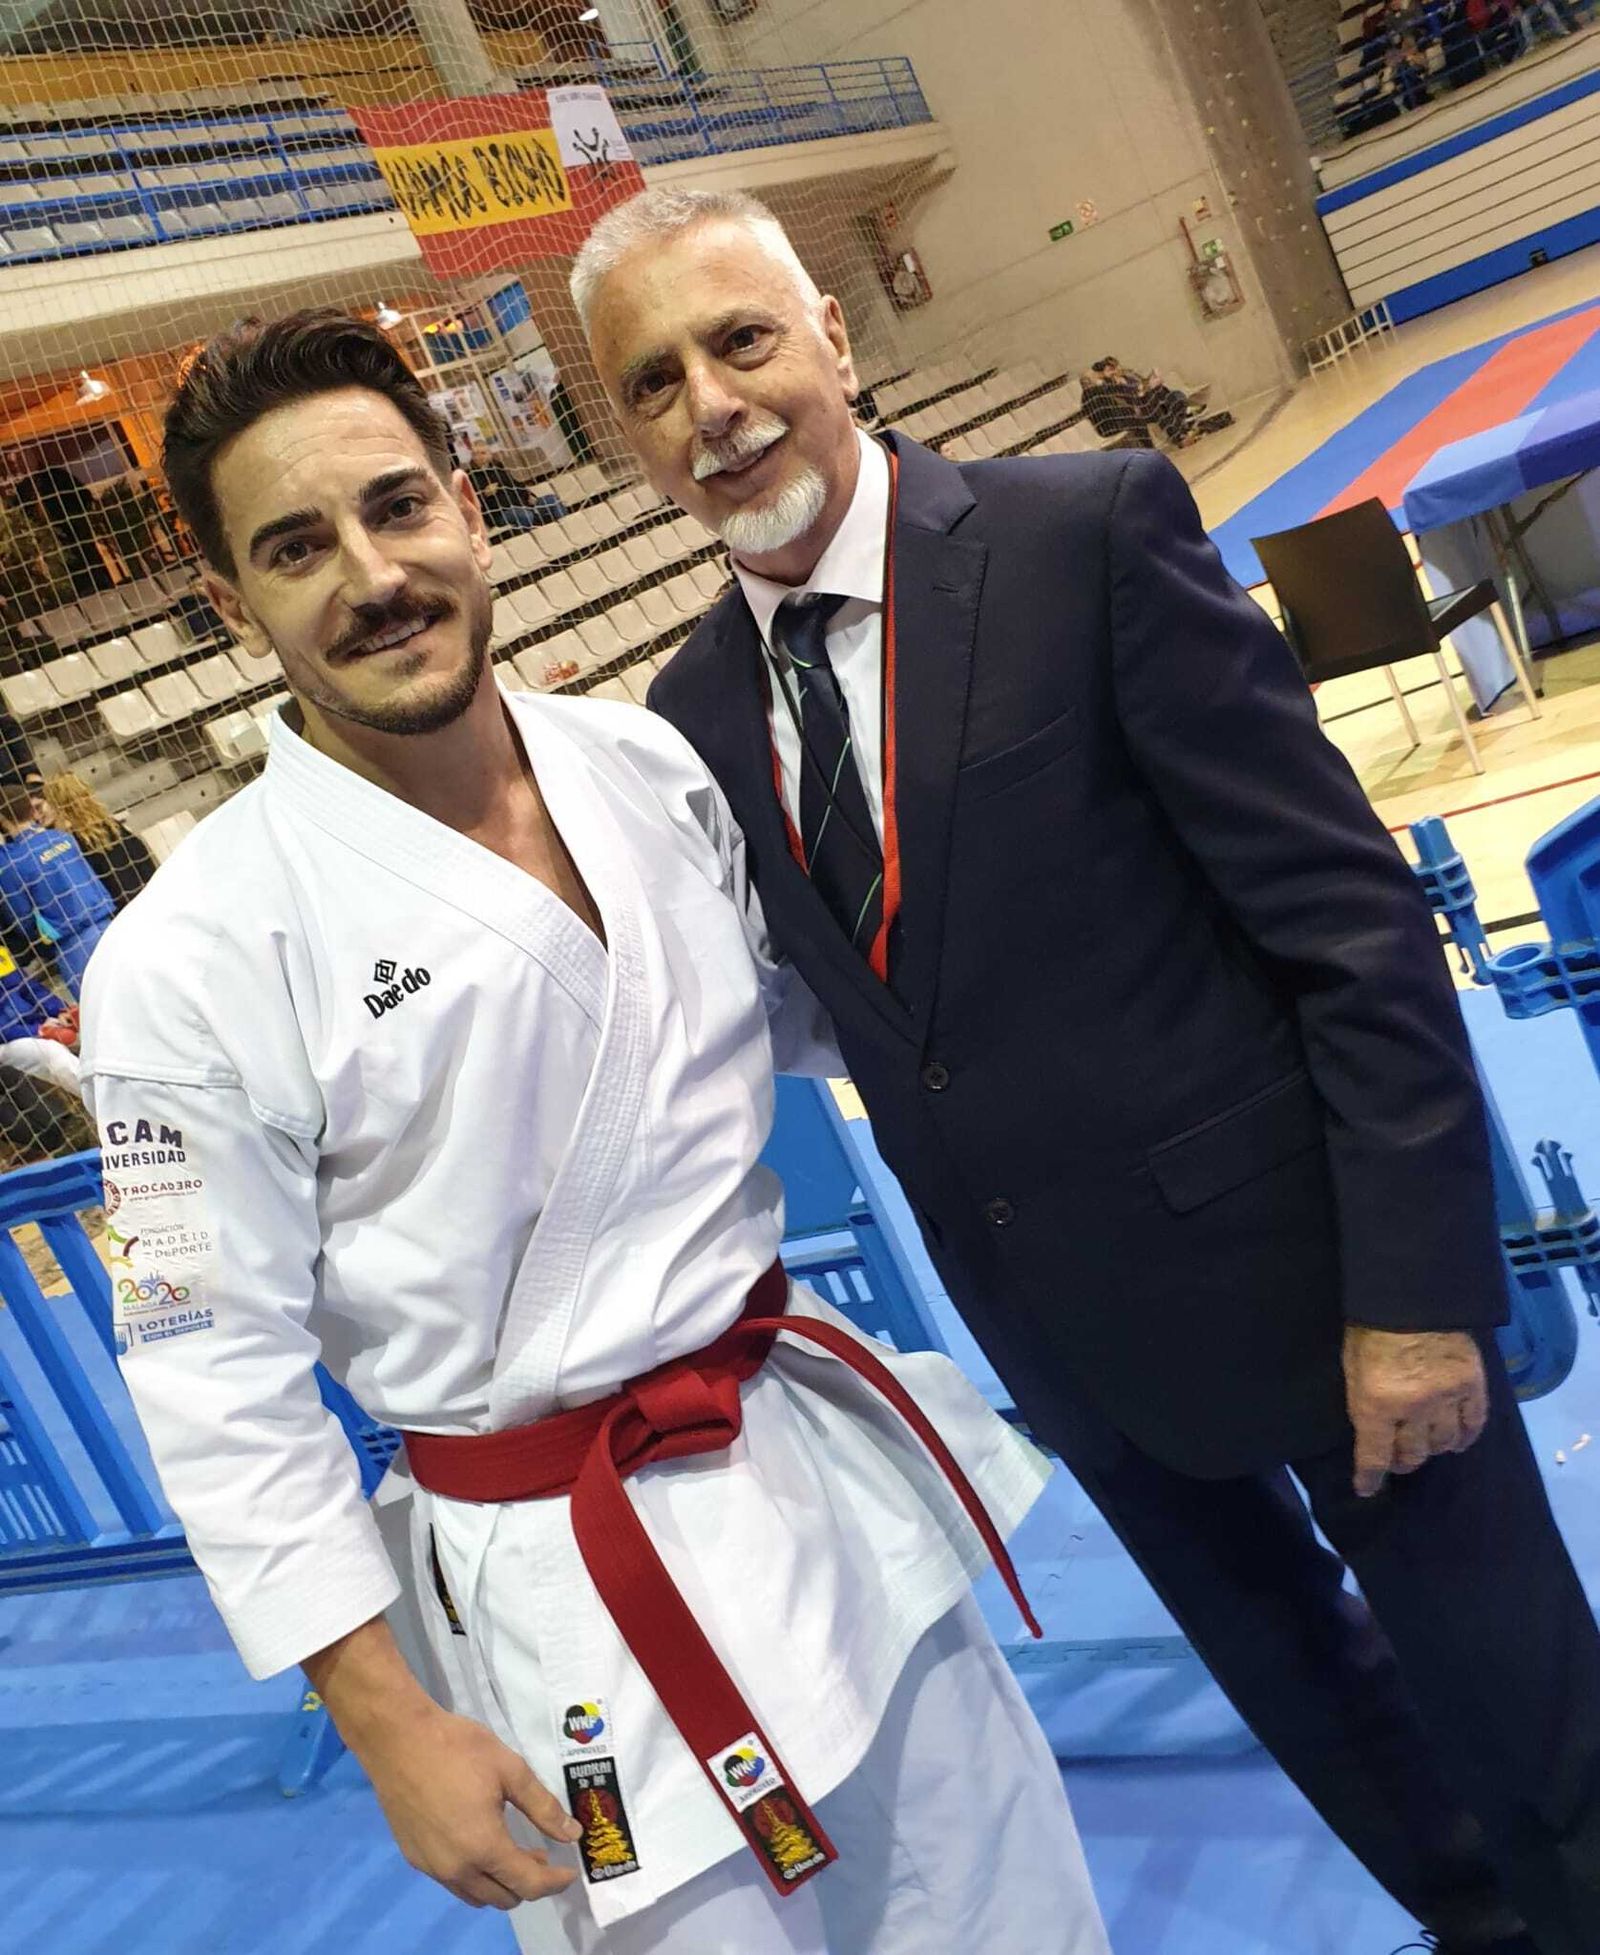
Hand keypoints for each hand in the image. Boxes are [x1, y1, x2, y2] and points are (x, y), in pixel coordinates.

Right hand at [357, 1700, 581, 1910]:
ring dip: (500, 1883)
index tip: (571, 1871)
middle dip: (528, 1882)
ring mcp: (432, 1867)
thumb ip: (543, 1807)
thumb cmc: (458, 1748)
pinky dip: (474, 1875)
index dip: (555, 1882)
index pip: (528, 1884)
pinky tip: (477, 1843)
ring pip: (476, 1896)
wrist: (399, 1740)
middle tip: (540, 1853)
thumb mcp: (510, 1770)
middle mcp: (456, 1868)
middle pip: (503, 1898)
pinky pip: (453, 1882)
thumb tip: (572, 1834)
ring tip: (512, 1850)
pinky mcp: (414, 1857)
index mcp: (484, 1847)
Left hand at [1343, 1326, 1488, 1497]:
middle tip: (1398, 1460)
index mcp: (1376, 1404)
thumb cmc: (1369, 1327)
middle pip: (1412, 1453)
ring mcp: (1447, 1400)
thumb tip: (1369, 1431)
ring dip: (1432, 1449)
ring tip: (1425, 1446)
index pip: (1374, 1455)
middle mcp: (1414, 1410)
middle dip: (1402, 1461)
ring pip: (1442, 1443)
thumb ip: (1362, 1400)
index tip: (1367, 1488)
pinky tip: (1457, 1441)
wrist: (1413, 1294)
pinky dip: (1464, 1437)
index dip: (1370, 1476)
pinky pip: (1473, 1424)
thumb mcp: (1350, 1365)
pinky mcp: (1473, 1386)